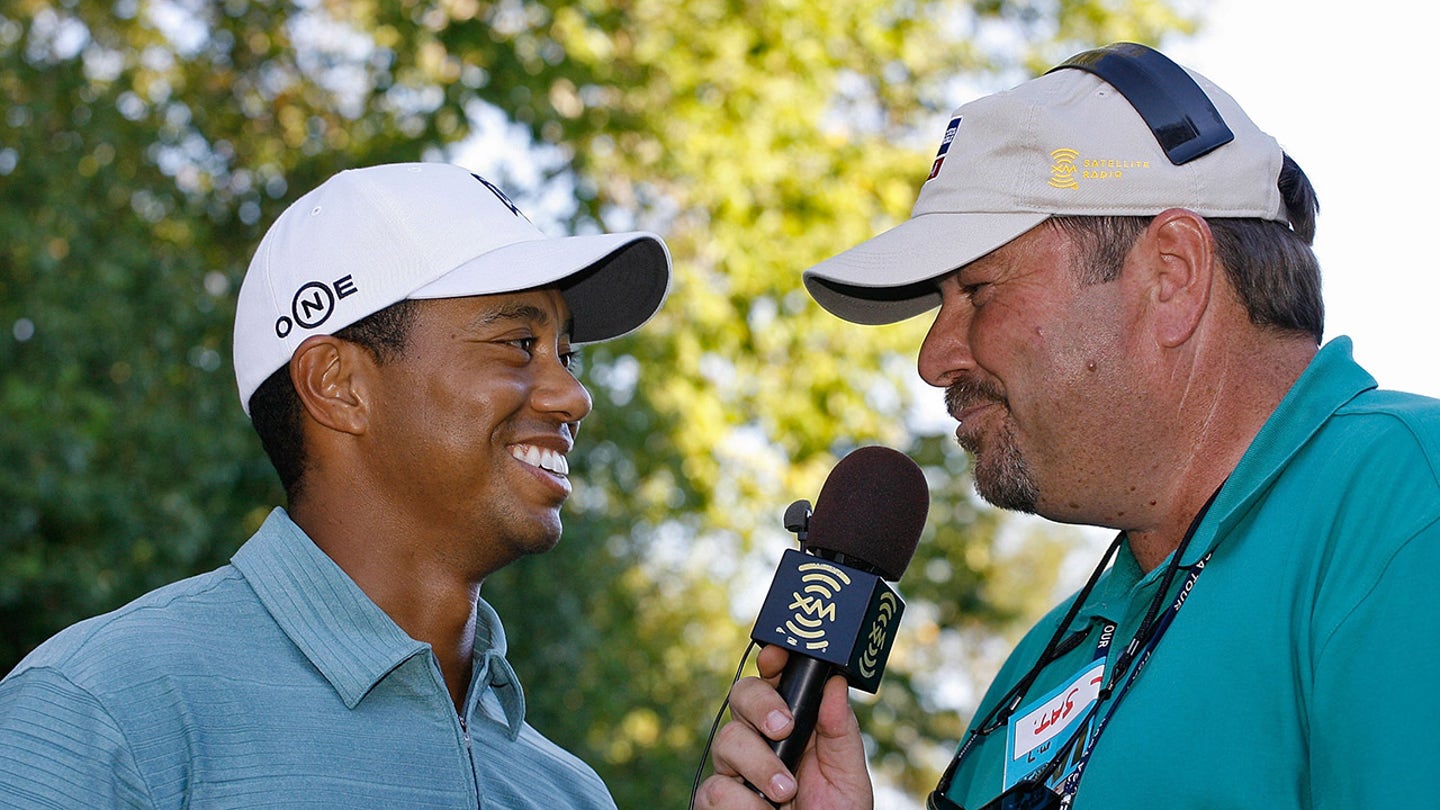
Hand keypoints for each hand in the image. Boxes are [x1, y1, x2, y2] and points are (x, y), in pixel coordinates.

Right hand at [694, 645, 873, 809]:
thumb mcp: (848, 777)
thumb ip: (840, 731)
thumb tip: (835, 683)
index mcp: (792, 727)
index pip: (773, 680)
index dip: (772, 660)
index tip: (779, 657)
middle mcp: (758, 743)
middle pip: (740, 696)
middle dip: (759, 704)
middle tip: (783, 727)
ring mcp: (733, 772)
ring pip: (727, 741)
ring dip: (759, 766)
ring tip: (785, 794)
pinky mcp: (714, 803)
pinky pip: (716, 789)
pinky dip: (743, 804)